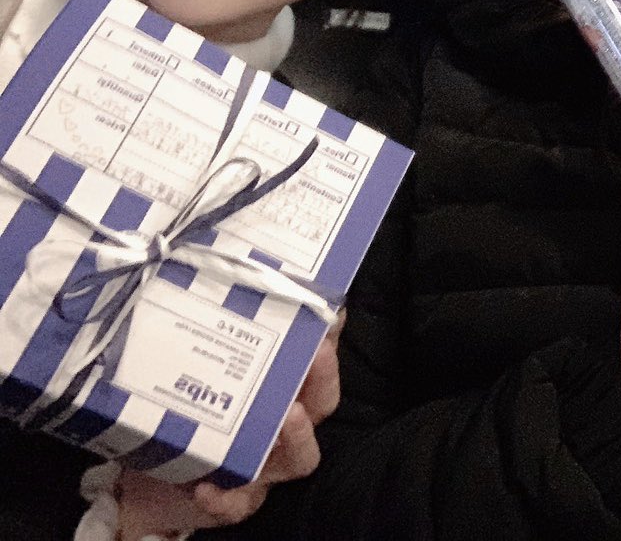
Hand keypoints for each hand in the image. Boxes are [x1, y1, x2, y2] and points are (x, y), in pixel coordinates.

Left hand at [114, 311, 344, 539]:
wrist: (142, 480)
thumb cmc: (177, 411)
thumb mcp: (190, 366)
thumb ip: (205, 329)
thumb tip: (201, 265)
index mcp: (280, 390)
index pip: (316, 360)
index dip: (328, 337)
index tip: (329, 311)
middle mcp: (281, 426)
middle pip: (320, 405)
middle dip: (323, 378)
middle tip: (318, 353)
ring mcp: (263, 466)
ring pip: (299, 458)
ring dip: (296, 436)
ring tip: (288, 417)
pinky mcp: (232, 500)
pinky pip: (239, 505)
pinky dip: (226, 498)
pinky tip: (207, 486)